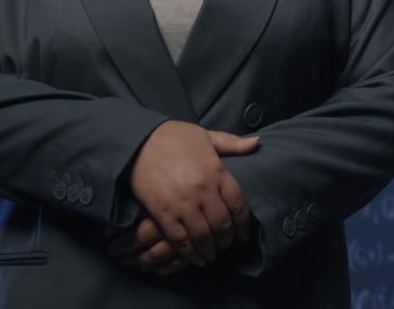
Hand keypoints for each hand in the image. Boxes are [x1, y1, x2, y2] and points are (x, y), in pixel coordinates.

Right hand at [125, 124, 258, 266]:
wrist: (135, 141)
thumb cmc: (171, 136)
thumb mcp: (204, 135)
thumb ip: (231, 143)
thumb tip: (257, 142)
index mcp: (216, 171)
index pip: (239, 205)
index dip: (244, 224)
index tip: (244, 234)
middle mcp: (203, 190)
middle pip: (223, 225)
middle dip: (227, 240)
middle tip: (227, 246)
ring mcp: (183, 203)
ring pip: (204, 236)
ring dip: (210, 250)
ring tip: (212, 255)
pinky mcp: (163, 213)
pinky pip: (180, 240)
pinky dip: (190, 254)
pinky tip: (196, 259)